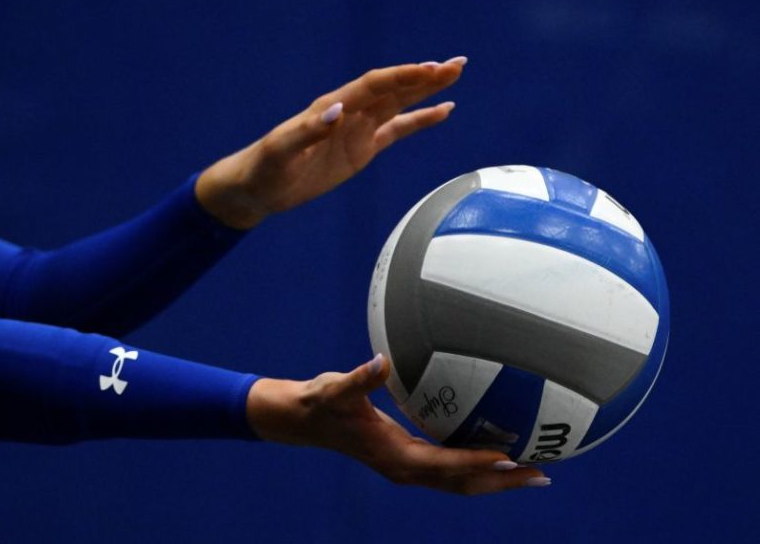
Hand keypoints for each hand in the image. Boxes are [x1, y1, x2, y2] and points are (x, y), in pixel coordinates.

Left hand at [196, 57, 467, 228]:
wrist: (260, 186)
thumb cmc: (266, 167)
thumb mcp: (282, 150)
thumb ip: (309, 130)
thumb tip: (338, 111)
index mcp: (332, 107)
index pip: (374, 86)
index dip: (402, 77)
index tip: (430, 71)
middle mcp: (349, 112)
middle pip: (393, 88)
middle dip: (424, 76)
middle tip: (456, 64)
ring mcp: (358, 129)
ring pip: (399, 104)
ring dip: (426, 90)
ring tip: (455, 75)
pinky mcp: (362, 149)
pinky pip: (397, 130)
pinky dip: (420, 120)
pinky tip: (443, 111)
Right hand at [246, 354, 551, 494]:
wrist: (304, 422)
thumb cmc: (321, 403)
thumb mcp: (337, 389)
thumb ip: (360, 378)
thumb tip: (381, 361)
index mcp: (393, 456)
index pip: (444, 464)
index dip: (478, 462)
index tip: (510, 457)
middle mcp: (404, 469)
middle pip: (462, 484)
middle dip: (502, 482)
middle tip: (542, 473)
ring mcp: (407, 468)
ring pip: (459, 483)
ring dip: (495, 480)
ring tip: (532, 471)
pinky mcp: (407, 460)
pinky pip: (450, 470)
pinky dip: (476, 467)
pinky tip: (494, 452)